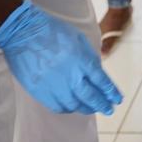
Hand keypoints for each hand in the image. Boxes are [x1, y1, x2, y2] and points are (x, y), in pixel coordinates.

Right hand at [0, 0, 122, 114]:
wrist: (24, 33)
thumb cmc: (53, 31)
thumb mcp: (79, 39)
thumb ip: (89, 58)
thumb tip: (96, 73)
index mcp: (82, 61)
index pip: (102, 82)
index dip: (111, 93)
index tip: (117, 100)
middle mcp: (71, 76)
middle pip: (91, 97)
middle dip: (102, 105)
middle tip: (108, 110)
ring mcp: (55, 86)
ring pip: (75, 105)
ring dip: (86, 108)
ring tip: (92, 109)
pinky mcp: (40, 92)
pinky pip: (58, 106)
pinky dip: (68, 109)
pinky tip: (72, 107)